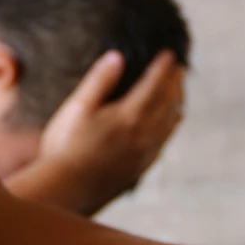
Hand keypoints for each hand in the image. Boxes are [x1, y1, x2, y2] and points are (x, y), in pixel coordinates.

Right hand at [28, 50, 185, 211]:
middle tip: (179, 67)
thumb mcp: (77, 108)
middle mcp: (143, 134)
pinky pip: (165, 140)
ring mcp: (144, 153)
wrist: (66, 191)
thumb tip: (118, 56)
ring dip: (178, 101)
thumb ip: (99, 81)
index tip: (170, 53)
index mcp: (129, 115)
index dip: (163, 66)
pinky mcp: (141, 167)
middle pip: (168, 102)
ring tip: (179, 89)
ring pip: (171, 121)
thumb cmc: (65, 147)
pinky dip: (173, 124)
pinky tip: (174, 120)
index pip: (154, 84)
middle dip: (175, 82)